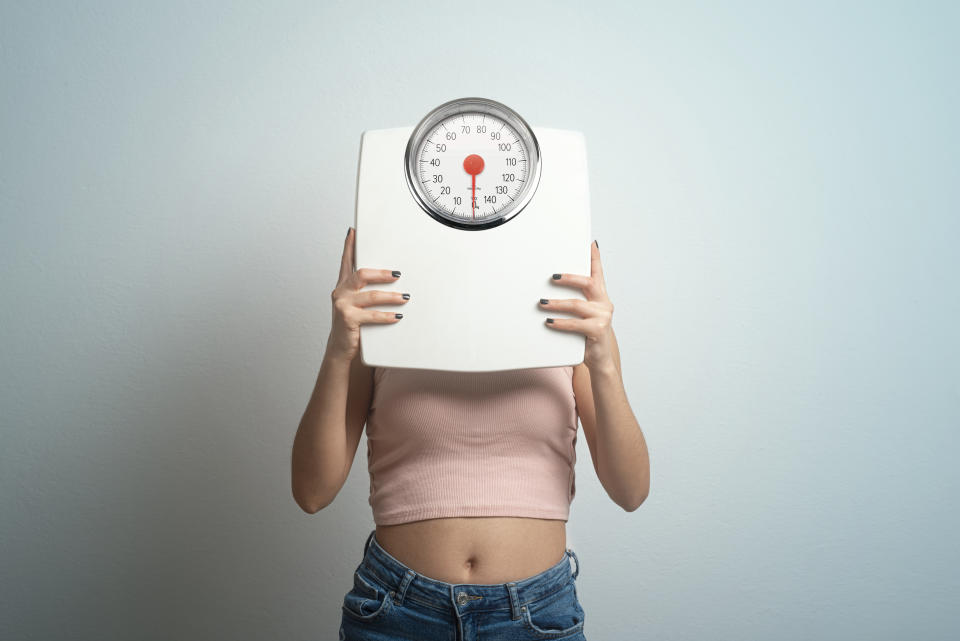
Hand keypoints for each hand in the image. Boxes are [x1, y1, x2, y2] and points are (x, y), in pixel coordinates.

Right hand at [327, 227, 408, 361]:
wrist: (340, 347)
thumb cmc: (352, 323)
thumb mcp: (356, 304)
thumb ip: (366, 291)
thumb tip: (392, 278)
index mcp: (343, 286)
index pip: (346, 261)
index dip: (349, 245)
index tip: (354, 231)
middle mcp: (340, 292)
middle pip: (361, 274)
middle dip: (381, 273)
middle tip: (398, 274)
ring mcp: (342, 305)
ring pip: (371, 295)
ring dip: (391, 296)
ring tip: (404, 297)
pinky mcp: (347, 319)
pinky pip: (372, 315)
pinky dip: (387, 316)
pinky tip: (397, 316)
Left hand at [540, 240, 615, 371]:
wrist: (599, 359)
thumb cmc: (587, 334)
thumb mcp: (583, 315)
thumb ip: (575, 300)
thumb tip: (549, 289)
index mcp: (600, 296)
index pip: (598, 272)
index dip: (595, 257)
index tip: (590, 243)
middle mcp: (604, 303)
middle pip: (588, 283)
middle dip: (569, 277)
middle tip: (552, 277)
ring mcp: (603, 317)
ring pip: (577, 304)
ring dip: (557, 303)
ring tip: (542, 303)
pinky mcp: (598, 330)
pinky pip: (575, 324)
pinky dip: (560, 322)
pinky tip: (548, 322)